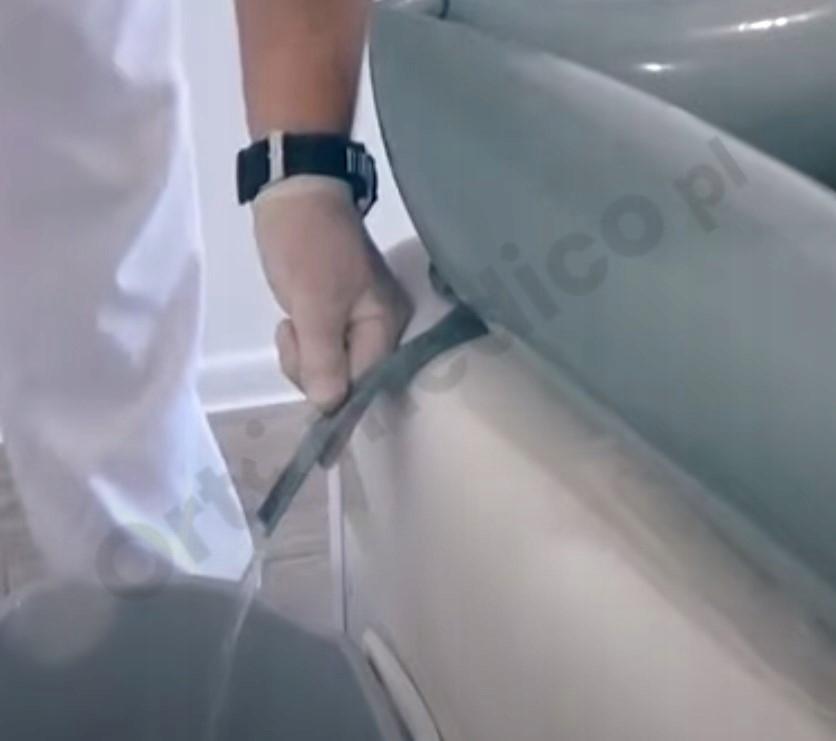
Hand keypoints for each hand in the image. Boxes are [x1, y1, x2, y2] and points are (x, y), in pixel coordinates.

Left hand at [253, 175, 412, 411]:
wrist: (294, 192)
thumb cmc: (306, 244)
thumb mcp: (313, 304)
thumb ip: (323, 359)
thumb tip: (329, 407)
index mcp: (386, 325)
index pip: (364, 382)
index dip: (331, 388)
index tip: (302, 364)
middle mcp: (381, 328)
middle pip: (348, 380)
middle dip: (312, 366)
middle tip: (293, 330)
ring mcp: (360, 322)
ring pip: (331, 367)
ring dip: (302, 353)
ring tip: (292, 318)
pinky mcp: (340, 315)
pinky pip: (323, 349)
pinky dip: (304, 341)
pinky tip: (295, 317)